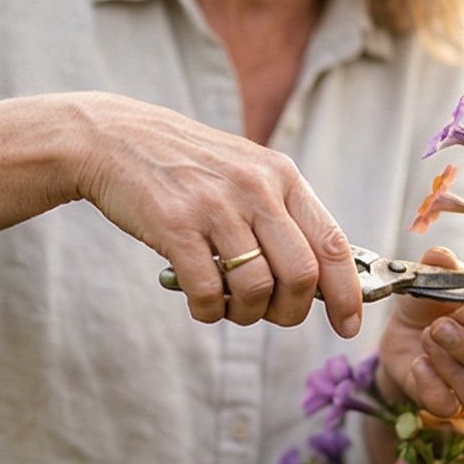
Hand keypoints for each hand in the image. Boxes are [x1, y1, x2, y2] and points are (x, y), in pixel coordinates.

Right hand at [73, 94, 366, 334]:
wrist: (115, 139)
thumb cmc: (184, 165)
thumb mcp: (245, 172)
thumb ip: (280, 214)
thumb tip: (315, 275)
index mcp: (282, 176)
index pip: (332, 244)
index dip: (347, 294)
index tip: (348, 325)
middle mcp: (255, 189)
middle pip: (301, 274)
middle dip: (291, 311)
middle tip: (271, 316)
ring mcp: (215, 207)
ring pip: (256, 288)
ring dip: (246, 314)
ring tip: (229, 308)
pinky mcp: (175, 226)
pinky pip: (207, 291)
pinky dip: (208, 311)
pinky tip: (201, 303)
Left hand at [376, 247, 463, 416]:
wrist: (404, 333)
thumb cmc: (434, 304)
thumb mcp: (435, 281)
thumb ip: (442, 269)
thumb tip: (437, 256)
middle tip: (438, 327)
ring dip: (451, 368)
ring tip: (426, 339)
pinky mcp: (453, 406)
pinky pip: (450, 408)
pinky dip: (431, 387)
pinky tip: (418, 364)